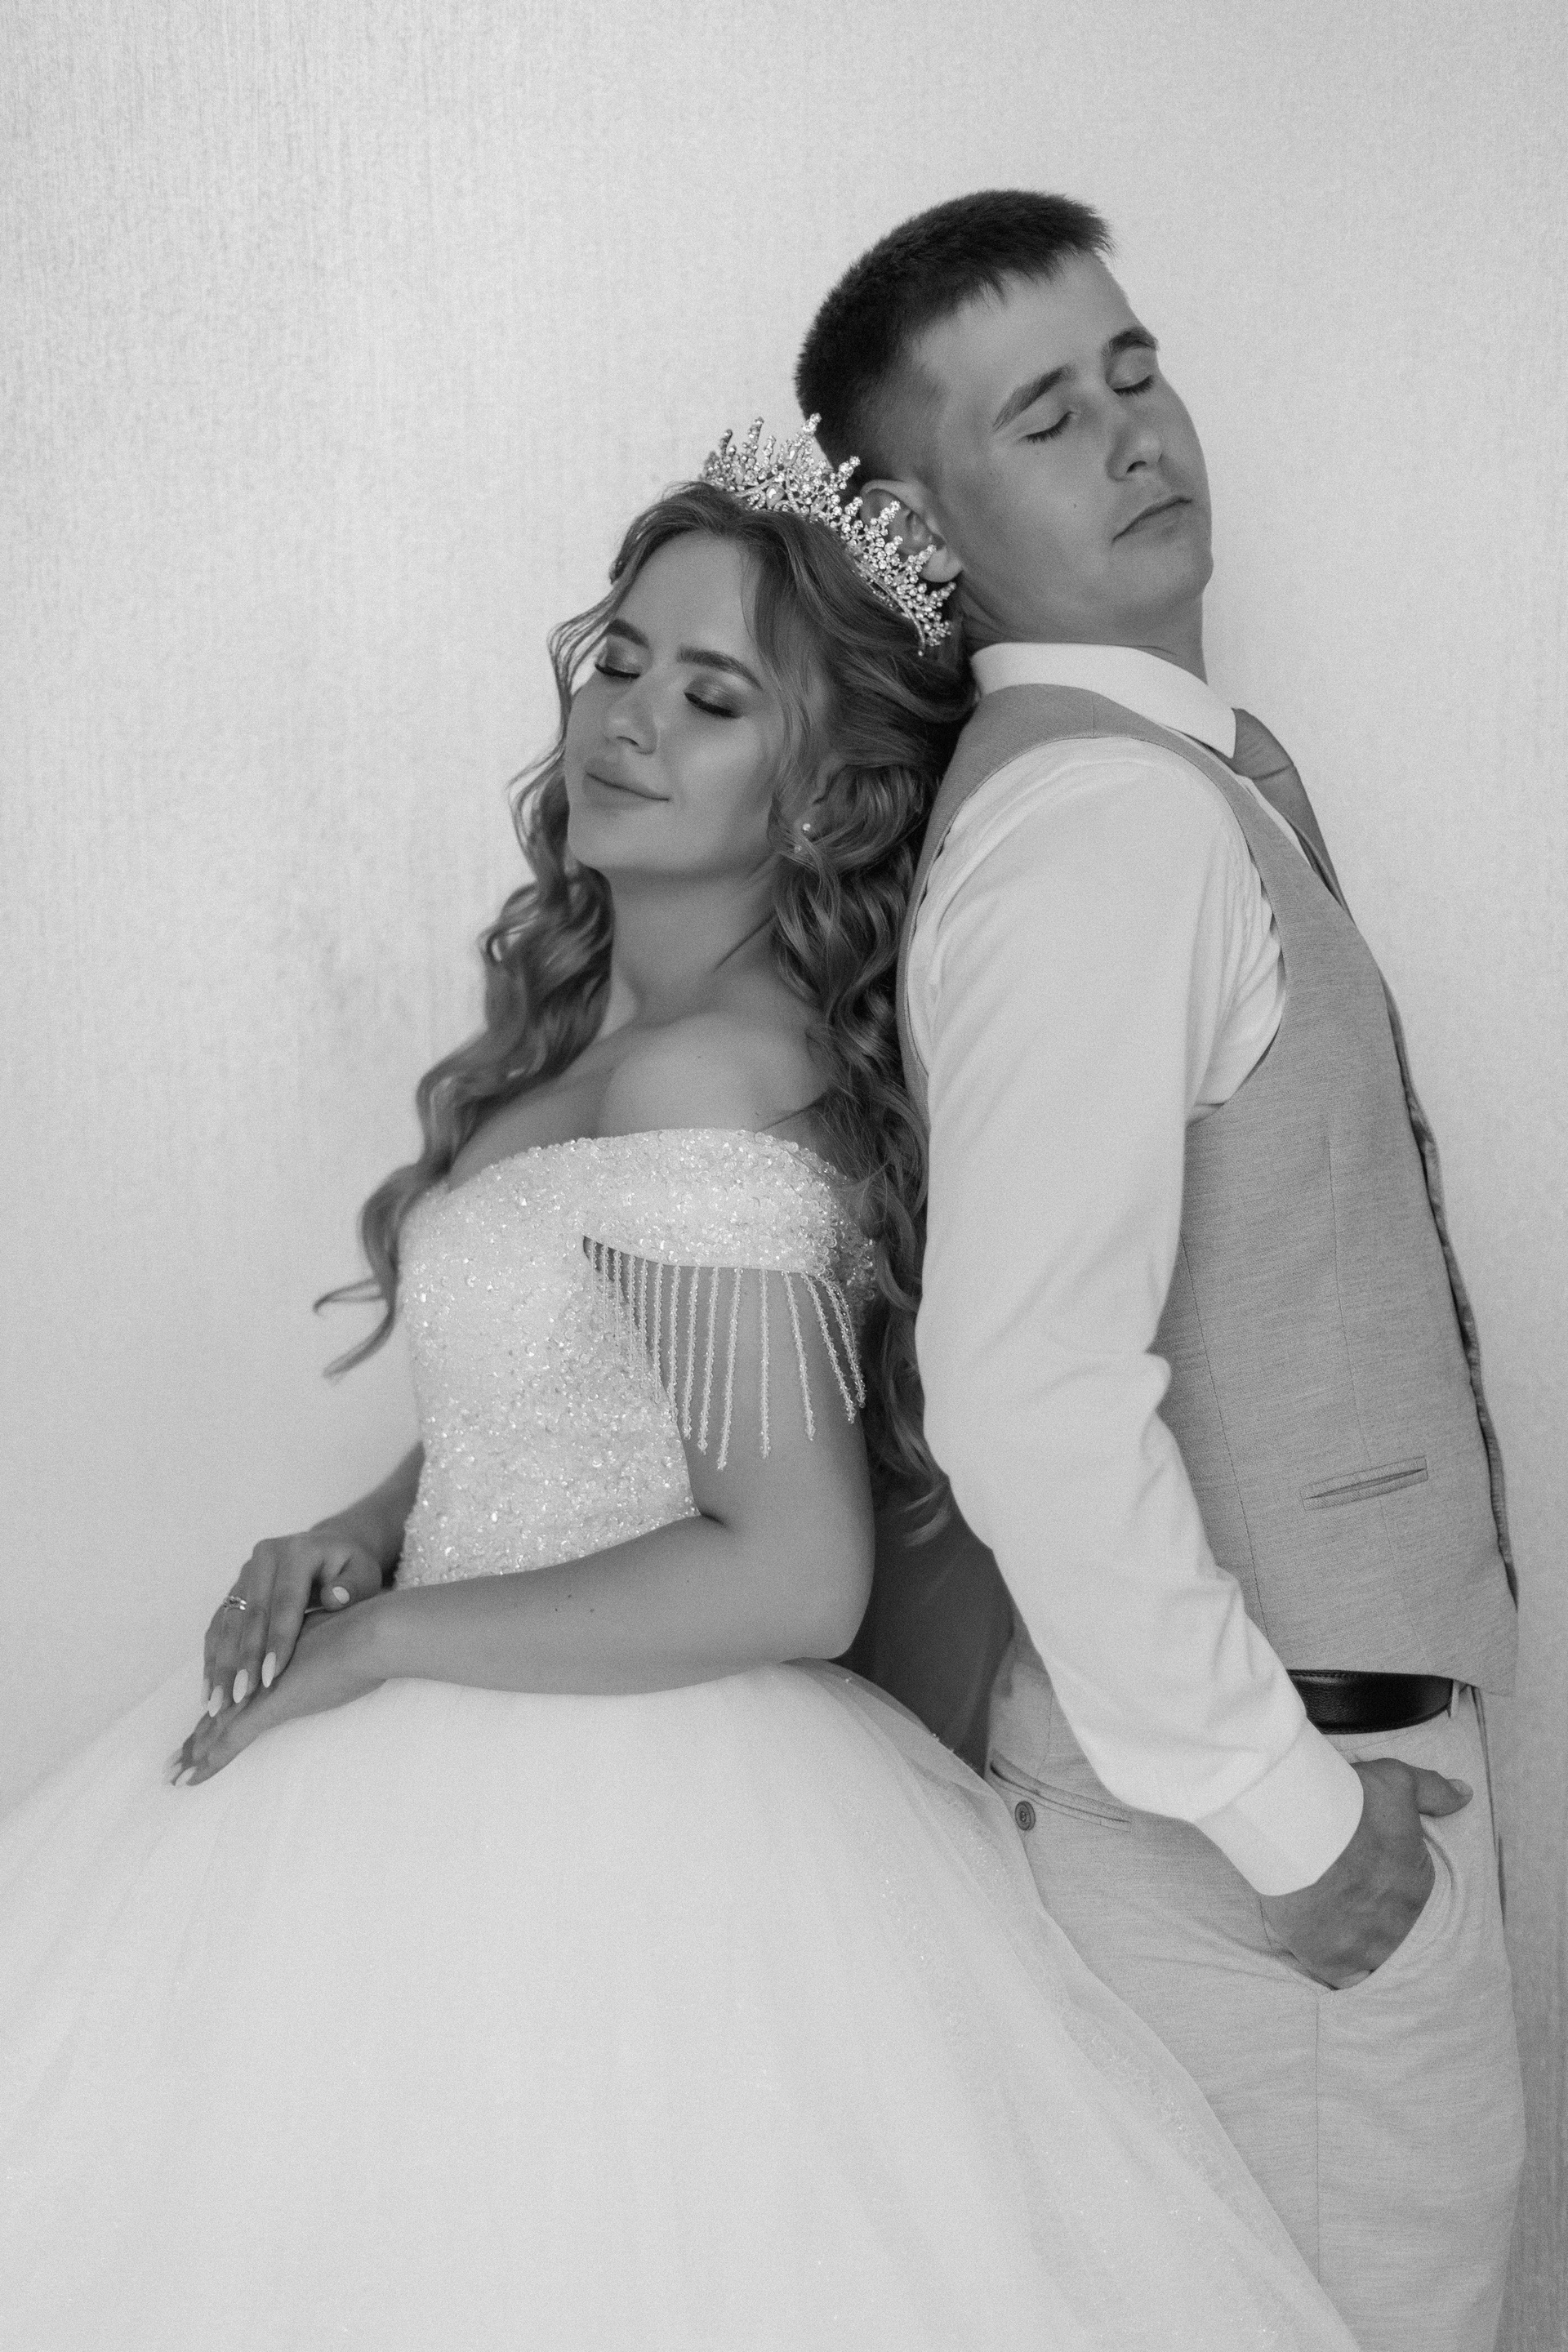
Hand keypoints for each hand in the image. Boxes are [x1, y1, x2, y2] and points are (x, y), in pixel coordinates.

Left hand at [173, 1601, 385, 1785]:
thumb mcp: (334, 1642)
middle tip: (171, 1764)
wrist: (369, 1635)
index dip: (217, 1716)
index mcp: (269, 1661)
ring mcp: (259, 1691)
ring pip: (216, 1730)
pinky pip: (230, 1741)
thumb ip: (320, 1650)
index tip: (199, 1735)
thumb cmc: (360, 1633)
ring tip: (172, 1776)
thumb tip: (329, 1650)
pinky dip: (209, 1762)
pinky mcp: (266, 1706)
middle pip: (218, 1714)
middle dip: (196, 1741)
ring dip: (194, 1755)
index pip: (236, 1694)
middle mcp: (257, 1676)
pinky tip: (189, 1780)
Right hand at [203, 1529, 384, 1720]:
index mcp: (296, 1553)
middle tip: (237, 1700)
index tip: (270, 1677)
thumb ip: (353, 1586)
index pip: (284, 1602)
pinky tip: (210, 1688)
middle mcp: (263, 1559)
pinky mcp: (234, 1590)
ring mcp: (245, 1573)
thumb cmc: (351, 1569)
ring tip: (216, 1703)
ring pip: (227, 1624)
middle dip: (242, 1661)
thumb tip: (335, 1597)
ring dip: (220, 1665)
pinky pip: (218, 1626)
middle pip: (249, 1615)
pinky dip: (213, 1658)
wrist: (330, 1548)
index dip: (277, 1641)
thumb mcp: (363, 1573)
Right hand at [1259, 1757, 1471, 1988]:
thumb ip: (1434, 1791)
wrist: (1297, 1826)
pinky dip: (1342, 1971)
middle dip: (1370, 1915)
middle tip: (1340, 1893)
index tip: (1358, 1868)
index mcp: (1416, 1884)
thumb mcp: (1398, 1781)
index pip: (1407, 1893)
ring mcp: (1367, 1946)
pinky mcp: (1331, 1960)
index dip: (1381, 1881)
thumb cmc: (1348, 1801)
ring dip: (1360, 1945)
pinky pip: (1347, 1980)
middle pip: (1391, 1928)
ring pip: (1374, 1957)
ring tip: (1333, 1924)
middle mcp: (1399, 1922)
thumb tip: (1465, 1794)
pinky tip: (1326, 1951)